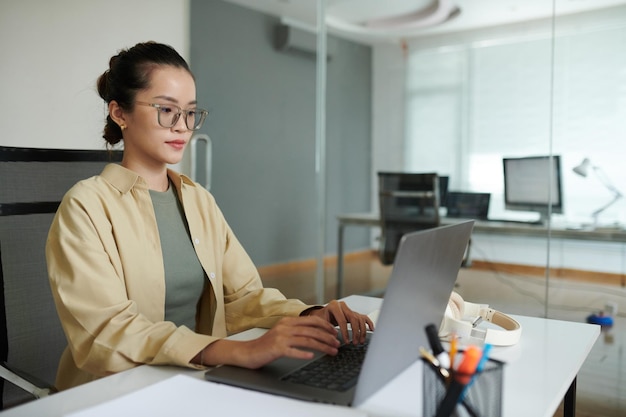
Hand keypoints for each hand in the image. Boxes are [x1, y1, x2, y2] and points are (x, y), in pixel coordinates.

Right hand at [199, 316, 340, 368]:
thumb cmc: (267, 345)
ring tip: (332, 352)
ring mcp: (280, 337)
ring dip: (322, 346)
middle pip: (312, 330)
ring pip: (307, 340)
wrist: (248, 352)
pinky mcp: (276, 348)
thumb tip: (316, 334)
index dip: (326, 326)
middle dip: (328, 337)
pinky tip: (312, 356)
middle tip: (338, 344)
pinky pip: (293, 350)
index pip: (311, 320)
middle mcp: (285, 327)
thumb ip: (296, 331)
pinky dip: (303, 353)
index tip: (335, 333)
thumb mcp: (282, 333)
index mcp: (288, 321)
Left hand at [305, 300, 373, 344]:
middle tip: (355, 342)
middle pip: (353, 318)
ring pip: (359, 319)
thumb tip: (333, 340)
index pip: (342, 320)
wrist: (322, 314)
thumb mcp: (320, 323)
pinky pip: (364, 317)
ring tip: (360, 341)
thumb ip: (326, 330)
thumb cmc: (320, 319)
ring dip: (362, 331)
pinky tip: (371, 329)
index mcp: (334, 306)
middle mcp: (342, 306)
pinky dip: (368, 323)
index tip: (347, 341)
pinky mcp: (354, 312)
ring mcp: (349, 309)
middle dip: (355, 332)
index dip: (345, 332)